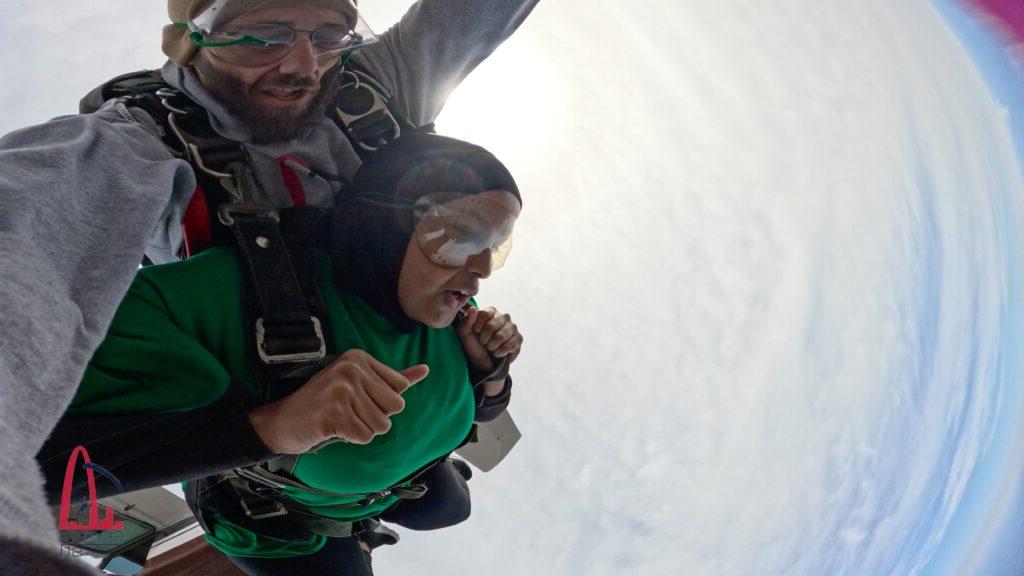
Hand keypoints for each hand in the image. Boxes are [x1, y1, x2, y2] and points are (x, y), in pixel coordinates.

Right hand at [247, 349, 428, 453]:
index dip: (381, 402)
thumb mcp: (360, 384)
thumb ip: (393, 379)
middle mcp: (351, 368)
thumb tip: (425, 369)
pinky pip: (365, 437)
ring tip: (340, 420)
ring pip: (382, 425)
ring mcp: (341, 389)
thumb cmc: (325, 404)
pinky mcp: (333, 412)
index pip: (400, 388)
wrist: (283, 421)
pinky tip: (332, 428)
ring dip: (363, 429)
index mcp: (359, 357)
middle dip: (375, 417)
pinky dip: (351, 439)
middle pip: (395, 407)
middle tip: (348, 412)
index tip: (356, 399)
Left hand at [455, 306, 522, 374]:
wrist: (483, 361)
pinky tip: (497, 352)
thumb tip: (472, 309)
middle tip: (483, 342)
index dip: (477, 326)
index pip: (484, 314)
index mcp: (490, 311)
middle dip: (484, 339)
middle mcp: (503, 316)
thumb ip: (466, 320)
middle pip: (491, 326)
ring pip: (501, 336)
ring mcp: (513, 327)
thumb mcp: (465, 333)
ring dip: (491, 346)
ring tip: (490, 348)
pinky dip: (500, 352)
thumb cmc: (474, 344)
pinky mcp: (519, 338)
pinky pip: (510, 345)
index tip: (476, 333)